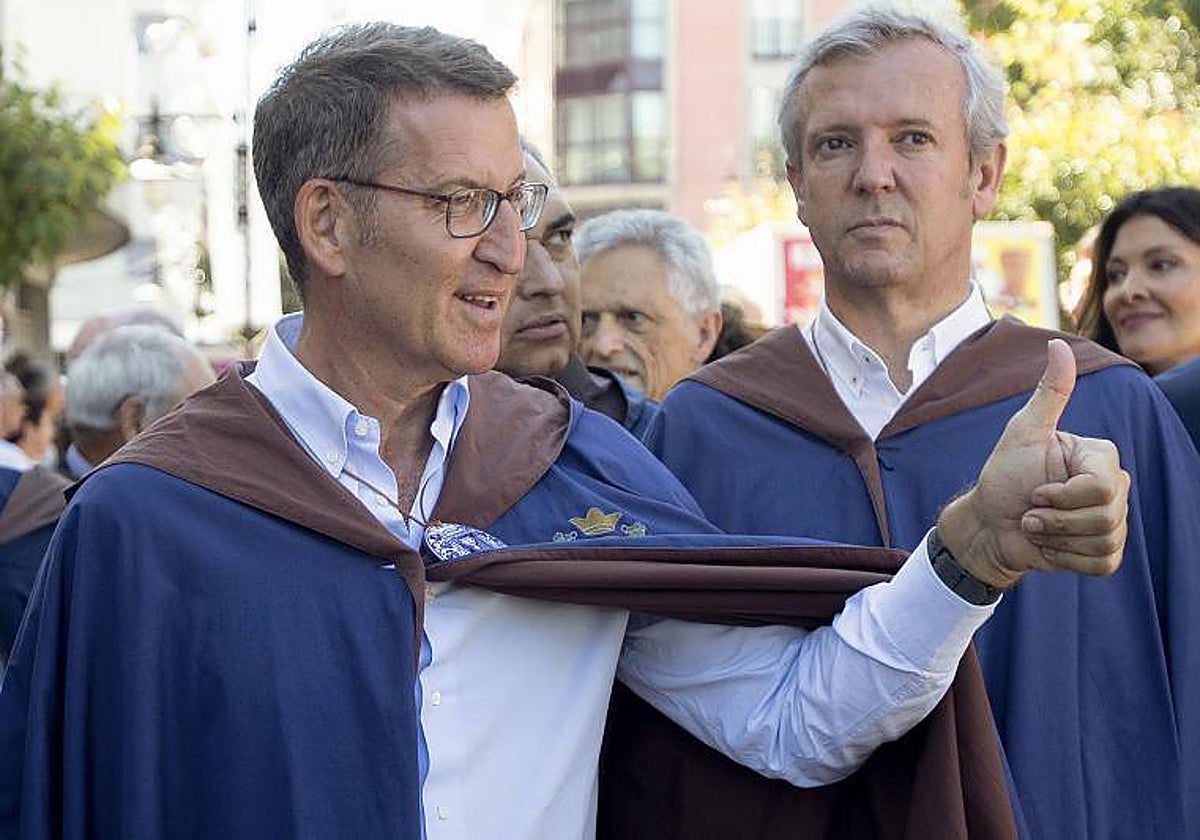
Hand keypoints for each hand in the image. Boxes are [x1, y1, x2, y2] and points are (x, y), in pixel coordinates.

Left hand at [938, 339, 1128, 588]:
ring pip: (1105, 540)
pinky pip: (1103, 563)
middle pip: (1106, 516)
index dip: (1062, 496)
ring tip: (1036, 527)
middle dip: (1056, 520)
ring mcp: (1113, 520)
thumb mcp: (1022, 433)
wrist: (989, 525)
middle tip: (1030, 512)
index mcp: (1100, 455)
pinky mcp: (1105, 552)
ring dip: (1057, 539)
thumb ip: (1048, 393)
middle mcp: (1115, 485)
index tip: (1034, 491)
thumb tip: (1058, 343)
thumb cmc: (1003, 476)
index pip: (1102, 487)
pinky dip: (1067, 560)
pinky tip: (1049, 546)